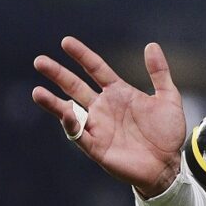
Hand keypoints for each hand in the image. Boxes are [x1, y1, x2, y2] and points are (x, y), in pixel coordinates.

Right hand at [32, 36, 186, 197]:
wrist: (168, 164)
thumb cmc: (168, 132)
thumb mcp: (169, 98)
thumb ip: (160, 73)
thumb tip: (151, 45)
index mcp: (119, 92)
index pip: (95, 69)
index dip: (82, 55)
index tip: (66, 41)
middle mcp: (103, 107)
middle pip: (75, 86)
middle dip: (57, 74)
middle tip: (39, 60)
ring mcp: (98, 126)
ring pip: (69, 111)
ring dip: (52, 102)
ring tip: (36, 91)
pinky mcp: (95, 146)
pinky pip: (77, 134)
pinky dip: (70, 124)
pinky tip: (64, 114)